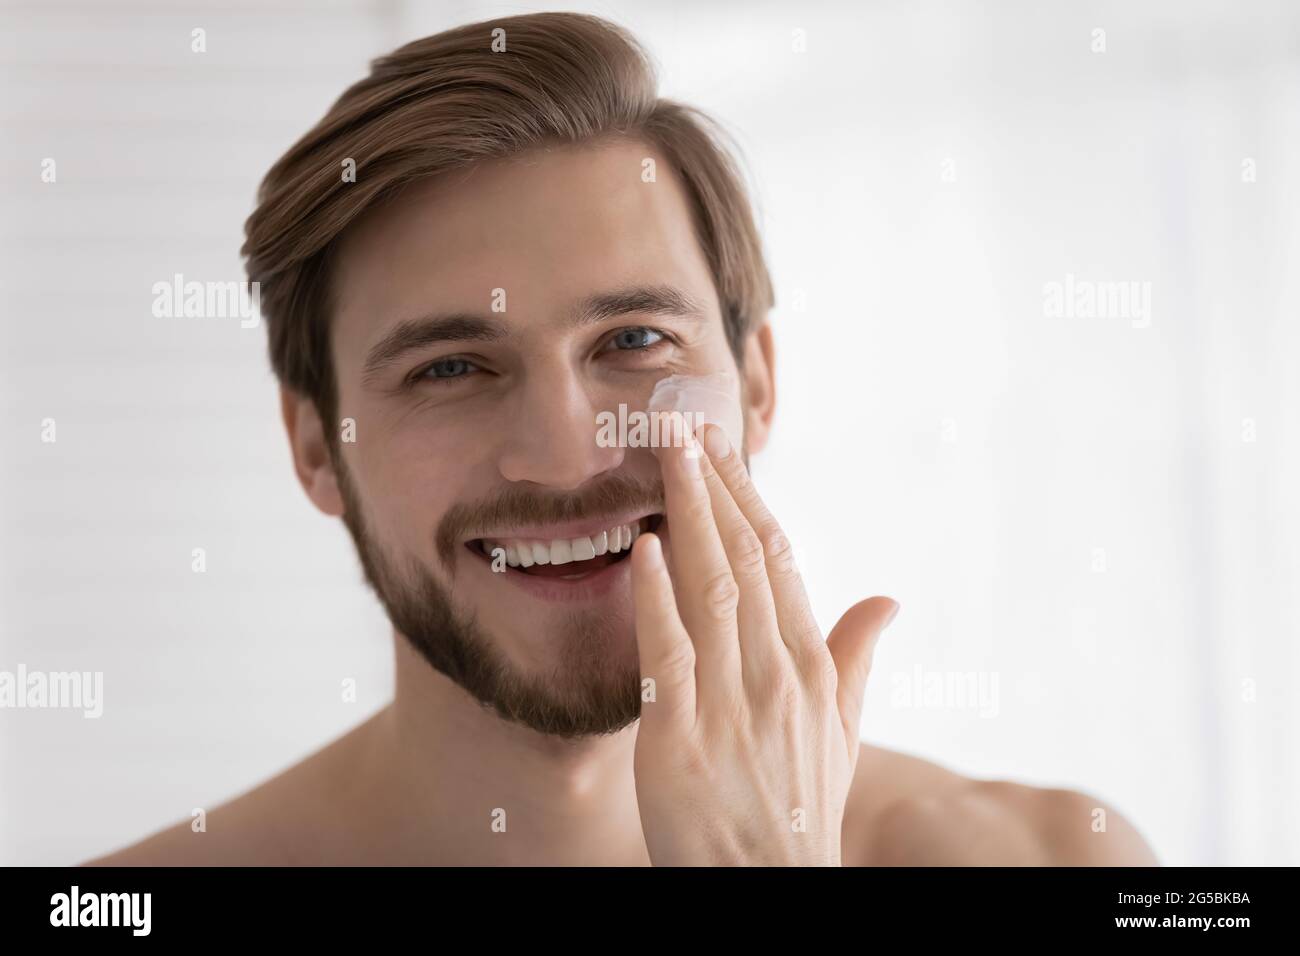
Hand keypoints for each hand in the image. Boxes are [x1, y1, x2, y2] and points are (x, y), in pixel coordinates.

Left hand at [630, 421, 898, 865]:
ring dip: (689, 515)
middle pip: (745, 557)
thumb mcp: (842, 734)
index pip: (779, 559)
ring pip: (712, 589)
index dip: (749, 496)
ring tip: (665, 456)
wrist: (771, 889)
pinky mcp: (682, 741)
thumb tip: (888, 597)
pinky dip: (656, 598)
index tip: (722, 447)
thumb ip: (857, 658)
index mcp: (812, 667)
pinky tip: (643, 549)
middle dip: (714, 484)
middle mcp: (778, 676)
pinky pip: (671, 656)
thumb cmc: (801, 809)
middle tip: (683, 423)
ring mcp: (733, 706)